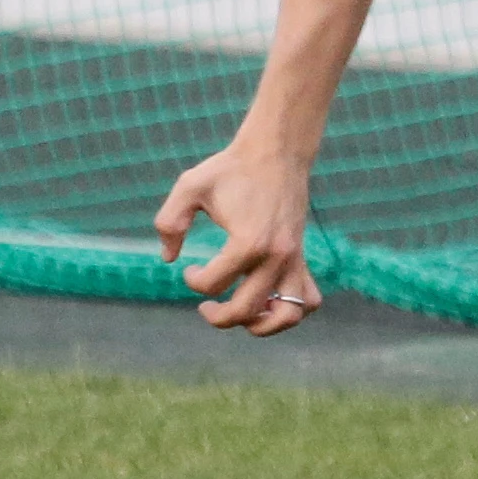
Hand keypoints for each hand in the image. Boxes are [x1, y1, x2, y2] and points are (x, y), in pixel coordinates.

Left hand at [153, 138, 322, 335]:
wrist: (275, 153)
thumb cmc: (229, 169)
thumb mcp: (189, 186)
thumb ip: (169, 222)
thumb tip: (168, 259)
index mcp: (247, 241)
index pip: (213, 284)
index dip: (193, 281)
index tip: (189, 268)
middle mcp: (276, 256)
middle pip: (247, 309)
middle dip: (219, 318)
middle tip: (204, 309)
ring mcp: (294, 259)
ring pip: (289, 313)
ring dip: (263, 325)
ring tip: (242, 319)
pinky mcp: (301, 257)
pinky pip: (309, 298)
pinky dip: (292, 310)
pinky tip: (267, 304)